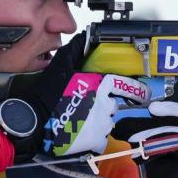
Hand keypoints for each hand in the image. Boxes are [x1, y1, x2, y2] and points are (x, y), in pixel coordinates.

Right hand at [0, 33, 148, 159]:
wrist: (34, 121)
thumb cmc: (46, 94)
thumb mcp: (60, 66)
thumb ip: (75, 51)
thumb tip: (84, 37)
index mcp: (99, 85)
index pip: (126, 86)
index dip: (136, 90)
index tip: (143, 94)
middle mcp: (104, 104)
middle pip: (113, 105)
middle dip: (103, 106)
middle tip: (86, 108)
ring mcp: (101, 123)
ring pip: (106, 122)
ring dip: (97, 121)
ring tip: (79, 120)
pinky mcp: (94, 140)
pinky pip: (100, 139)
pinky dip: (93, 138)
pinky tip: (80, 133)